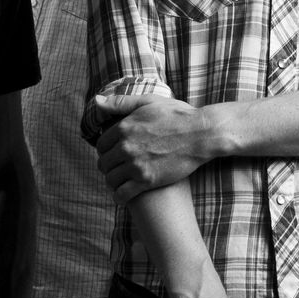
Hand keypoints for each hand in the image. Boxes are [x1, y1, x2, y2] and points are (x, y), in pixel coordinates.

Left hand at [95, 94, 209, 201]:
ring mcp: (135, 165)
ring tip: (120, 182)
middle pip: (103, 163)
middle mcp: (126, 147)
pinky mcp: (147, 181)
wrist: (201, 135)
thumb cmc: (178, 116)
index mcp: (123, 128)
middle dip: (108, 167)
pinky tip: (123, 195)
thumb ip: (121, 103)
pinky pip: (122, 194)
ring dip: (113, 182)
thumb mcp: (149, 102)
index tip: (113, 154)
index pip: (101, 145)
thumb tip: (96, 101)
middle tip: (116, 169)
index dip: (105, 150)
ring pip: (111, 179)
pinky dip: (119, 196)